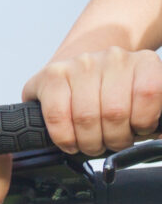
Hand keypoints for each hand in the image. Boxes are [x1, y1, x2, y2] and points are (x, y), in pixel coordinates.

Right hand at [26, 48, 161, 156]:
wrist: (81, 74)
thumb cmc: (114, 95)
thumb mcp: (141, 101)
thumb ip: (153, 115)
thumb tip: (157, 134)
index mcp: (143, 62)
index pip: (149, 93)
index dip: (143, 122)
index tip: (138, 131)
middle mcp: (113, 58)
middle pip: (115, 112)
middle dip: (114, 140)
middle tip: (112, 144)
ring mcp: (81, 64)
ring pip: (86, 117)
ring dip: (89, 142)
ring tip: (92, 145)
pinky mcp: (53, 75)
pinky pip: (58, 116)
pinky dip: (65, 137)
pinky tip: (70, 142)